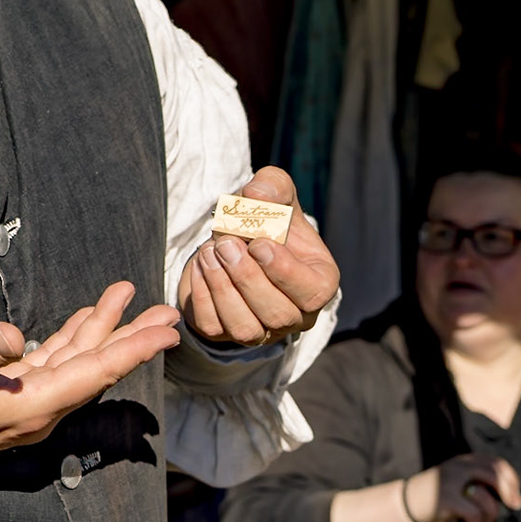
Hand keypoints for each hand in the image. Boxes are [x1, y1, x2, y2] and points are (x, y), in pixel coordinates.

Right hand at [0, 282, 179, 499]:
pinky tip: (84, 321)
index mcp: (26, 406)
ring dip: (103, 330)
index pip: (91, 373)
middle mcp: (36, 410)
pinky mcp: (11, 397)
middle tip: (169, 312)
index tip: (166, 333)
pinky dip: (72, 338)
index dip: (131, 350)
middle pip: (95, 368)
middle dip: (132, 337)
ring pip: (76, 363)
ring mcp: (25, 405)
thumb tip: (14, 332)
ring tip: (129, 298)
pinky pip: (54, 364)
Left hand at [178, 167, 339, 345]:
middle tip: (226, 243)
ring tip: (210, 251)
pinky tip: (201, 264)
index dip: (285, 271)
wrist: (234, 240)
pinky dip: (202, 295)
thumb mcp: (275, 193)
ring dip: (223, 288)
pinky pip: (213, 327)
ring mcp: (261, 330)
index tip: (258, 243)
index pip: (313, 293)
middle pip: (278, 314)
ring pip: (246, 328)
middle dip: (248, 278)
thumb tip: (257, 196)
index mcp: (319, 283)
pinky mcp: (226, 334)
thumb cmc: (265, 220)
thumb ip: (272, 187)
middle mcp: (295, 315)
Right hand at [405, 454, 520, 521]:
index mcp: (464, 461)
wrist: (408, 502)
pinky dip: (477, 521)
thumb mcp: (460, 481)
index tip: (515, 494)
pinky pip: (473, 512)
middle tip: (514, 506)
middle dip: (509, 492)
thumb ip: (480, 481)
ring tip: (486, 521)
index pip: (496, 462)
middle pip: (494, 474)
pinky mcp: (445, 499)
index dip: (511, 477)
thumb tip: (511, 495)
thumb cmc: (441, 495)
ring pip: (485, 497)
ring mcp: (450, 482)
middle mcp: (458, 467)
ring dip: (491, 514)